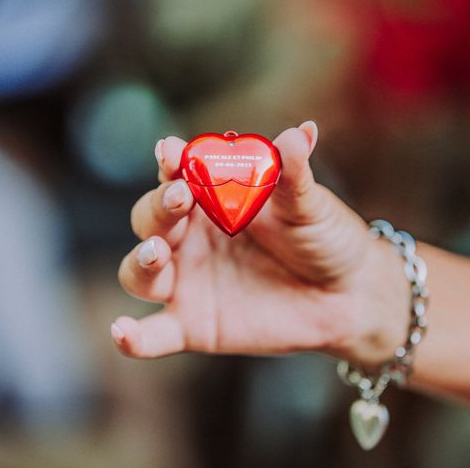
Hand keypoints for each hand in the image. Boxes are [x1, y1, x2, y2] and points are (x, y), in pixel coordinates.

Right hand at [113, 122, 409, 367]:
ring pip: (140, 272)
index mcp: (211, 199)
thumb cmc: (325, 239)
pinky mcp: (192, 325)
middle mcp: (190, 239)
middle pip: (150, 219)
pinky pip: (154, 335)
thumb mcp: (310, 205)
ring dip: (140, 262)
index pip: (177, 175)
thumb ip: (294, 173)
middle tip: (180, 198)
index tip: (173, 152)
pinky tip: (121, 333)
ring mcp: (187, 282)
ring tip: (158, 253)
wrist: (348, 295)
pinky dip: (132, 337)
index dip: (170, 162)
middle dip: (158, 207)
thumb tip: (302, 131)